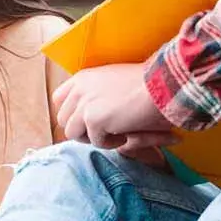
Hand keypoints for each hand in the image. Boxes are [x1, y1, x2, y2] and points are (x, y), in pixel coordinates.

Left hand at [51, 63, 176, 150]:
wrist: (161, 84)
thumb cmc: (146, 85)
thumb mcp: (113, 83)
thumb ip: (96, 96)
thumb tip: (85, 118)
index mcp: (83, 78)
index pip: (59, 99)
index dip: (71, 113)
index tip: (87, 121)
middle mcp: (79, 89)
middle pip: (63, 119)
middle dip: (82, 129)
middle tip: (105, 131)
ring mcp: (84, 104)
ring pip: (73, 133)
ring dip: (93, 137)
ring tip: (114, 132)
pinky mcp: (93, 119)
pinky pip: (95, 142)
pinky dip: (110, 143)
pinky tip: (125, 133)